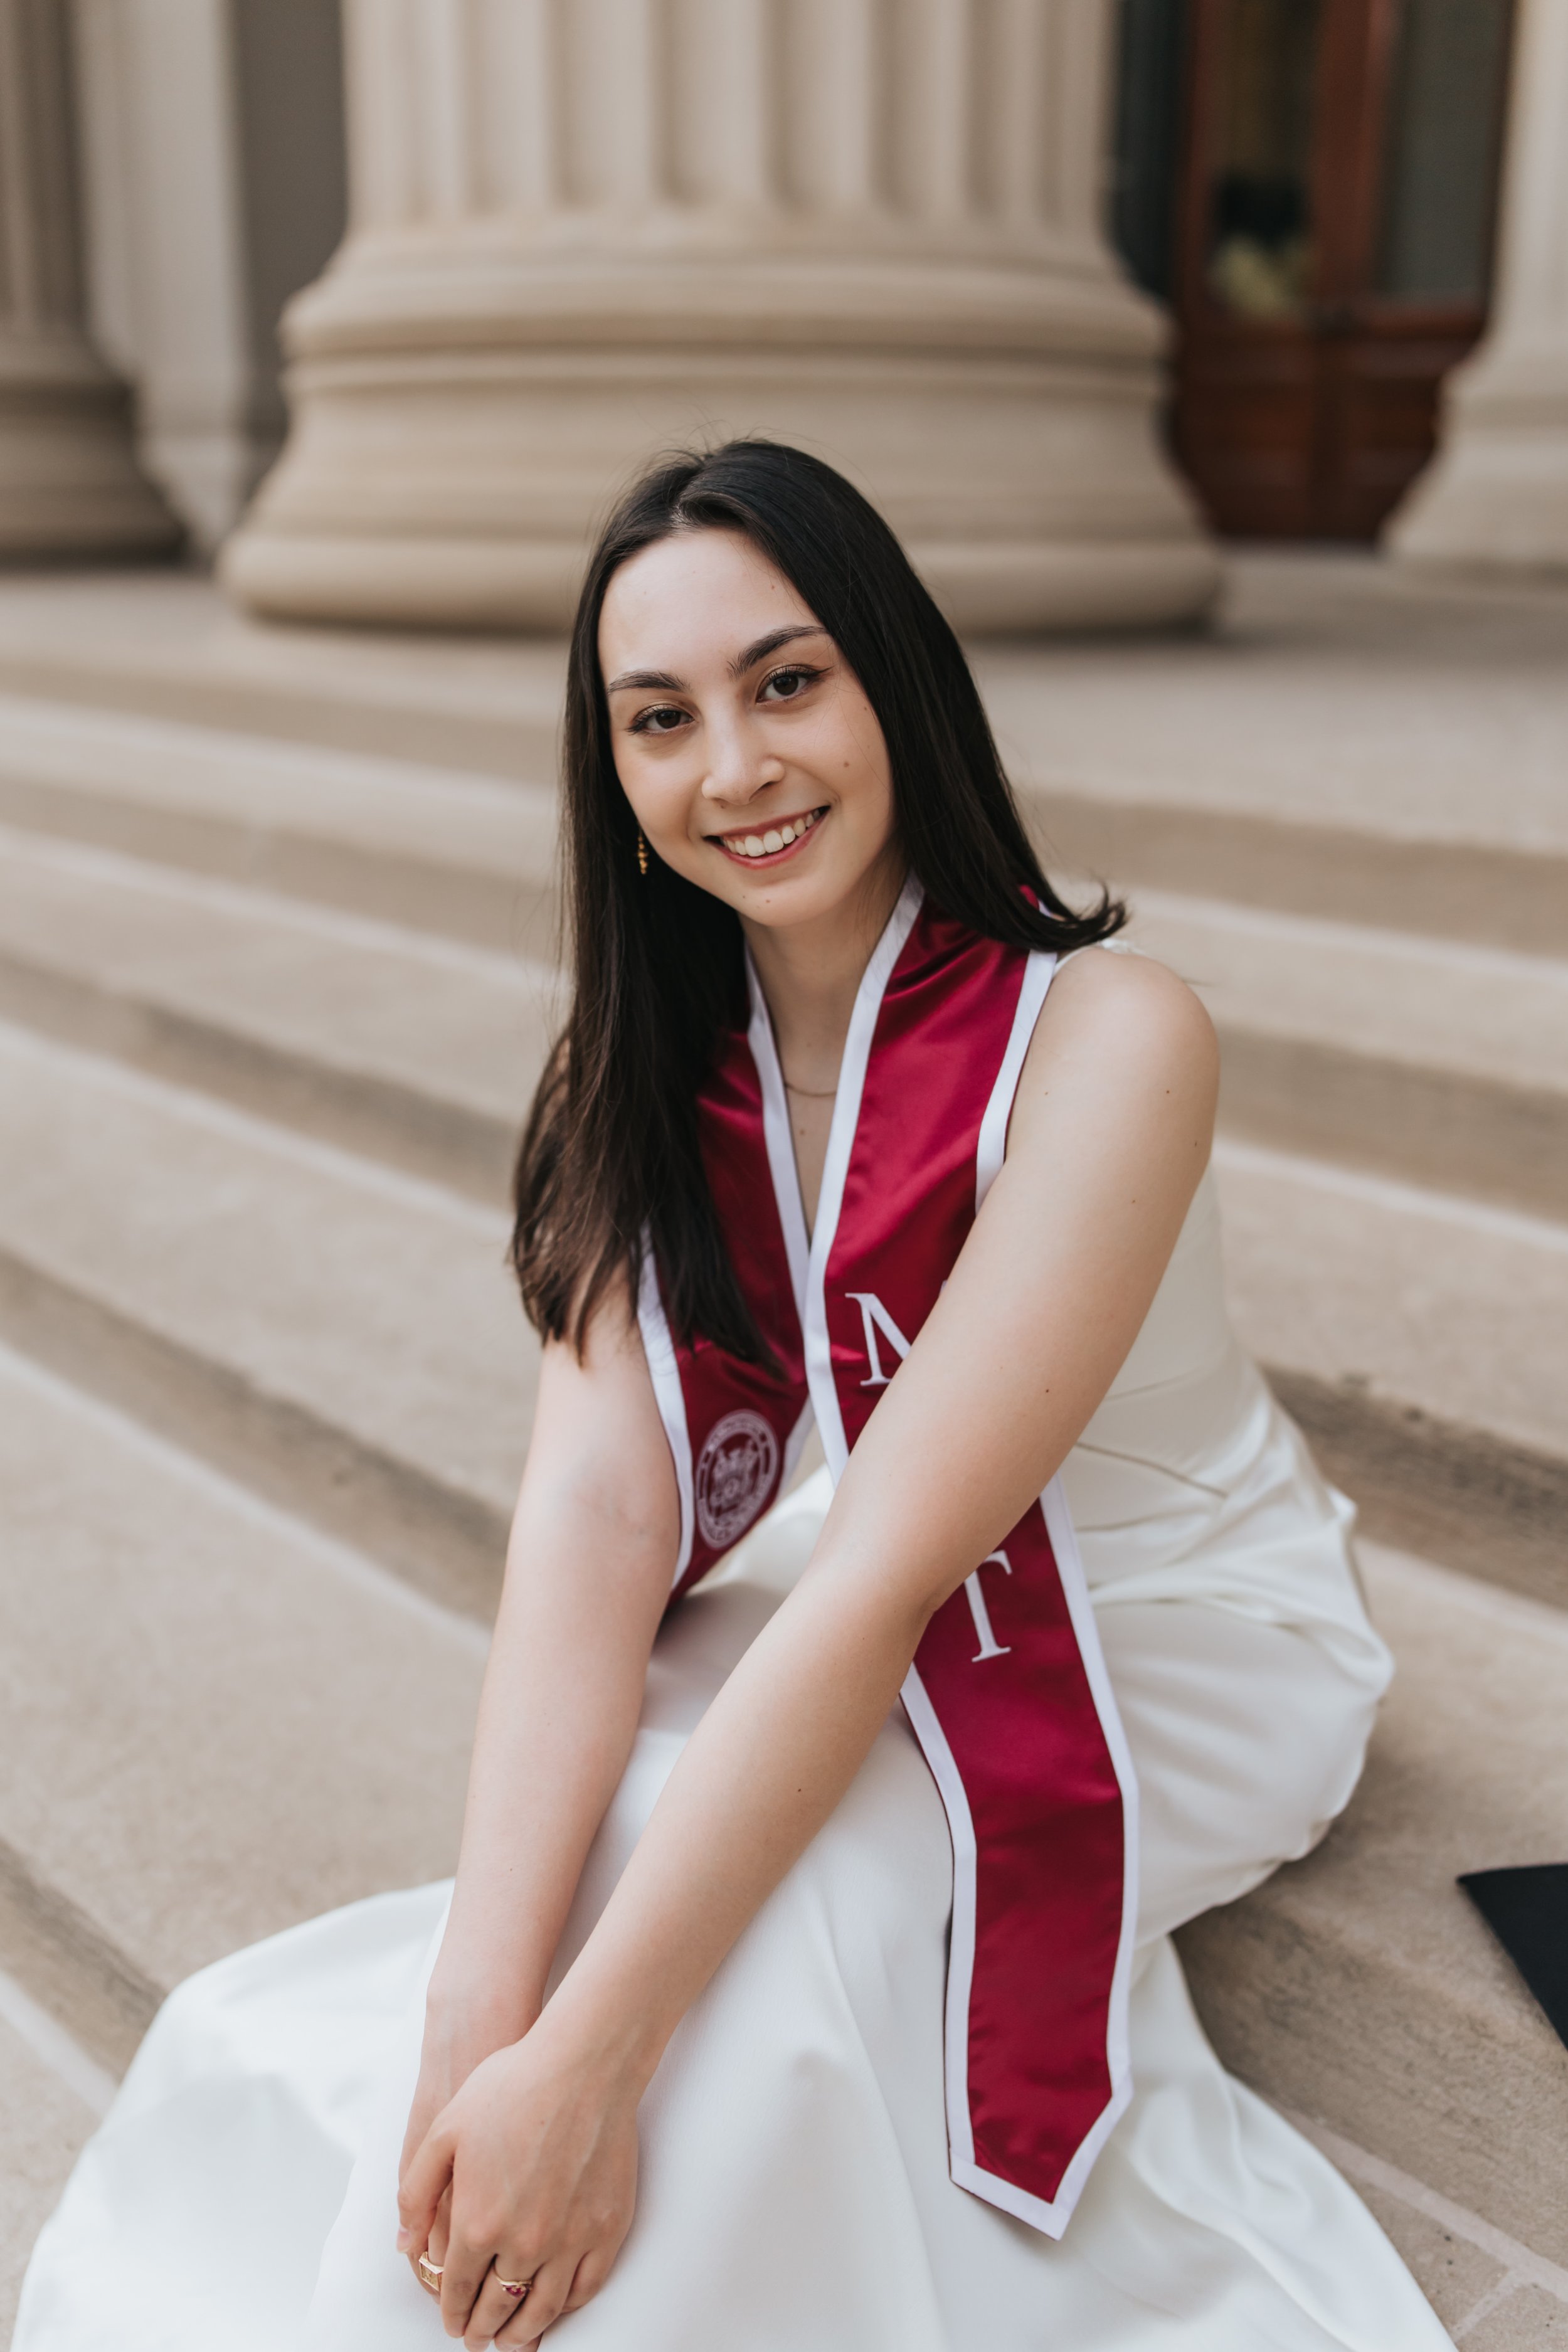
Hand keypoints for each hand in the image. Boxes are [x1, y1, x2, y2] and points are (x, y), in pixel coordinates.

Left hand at [397, 2013, 640, 2346]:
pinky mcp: (607, 2230)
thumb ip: (416, 2194)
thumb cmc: (511, 2087)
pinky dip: (565, 2309)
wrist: (583, 2063)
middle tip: (476, 2338)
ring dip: (521, 2334)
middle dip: (482, 2331)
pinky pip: (584, 2289)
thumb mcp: (443, 2131)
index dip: (452, 2313)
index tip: (452, 2323)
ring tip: (512, 2340)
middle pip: (497, 2309)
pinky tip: (554, 2308)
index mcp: (477, 2223)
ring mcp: (569, 2240)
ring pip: (541, 2311)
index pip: (458, 2291)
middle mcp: (522, 2243)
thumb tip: (406, 2247)